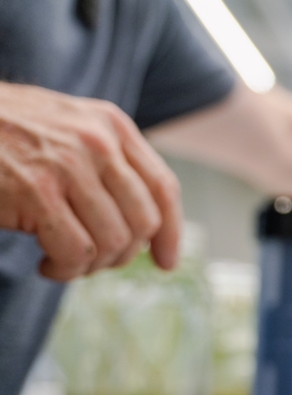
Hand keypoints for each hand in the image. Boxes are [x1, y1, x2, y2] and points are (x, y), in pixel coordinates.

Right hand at [0, 82, 181, 280]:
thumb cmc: (6, 131)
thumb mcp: (68, 127)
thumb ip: (107, 161)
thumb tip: (146, 224)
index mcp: (112, 125)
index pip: (163, 187)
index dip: (172, 232)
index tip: (166, 262)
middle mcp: (99, 142)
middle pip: (144, 221)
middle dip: (124, 254)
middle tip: (94, 261)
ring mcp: (69, 166)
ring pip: (113, 241)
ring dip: (92, 265)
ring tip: (65, 261)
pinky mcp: (37, 192)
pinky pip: (77, 251)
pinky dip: (67, 269)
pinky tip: (47, 264)